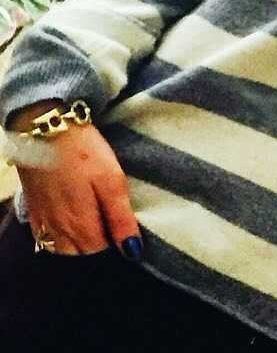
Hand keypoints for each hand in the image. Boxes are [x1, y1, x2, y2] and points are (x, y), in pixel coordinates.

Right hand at [11, 103, 141, 257]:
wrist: (44, 131)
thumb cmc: (83, 153)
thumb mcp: (111, 180)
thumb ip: (120, 217)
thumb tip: (132, 251)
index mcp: (80, 225)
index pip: (100, 253)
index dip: (115, 246)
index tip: (126, 232)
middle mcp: (57, 231)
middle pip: (80, 256)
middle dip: (97, 248)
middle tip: (113, 227)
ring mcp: (43, 222)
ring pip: (62, 250)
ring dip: (79, 245)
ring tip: (96, 225)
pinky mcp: (34, 210)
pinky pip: (46, 238)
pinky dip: (60, 237)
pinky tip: (72, 222)